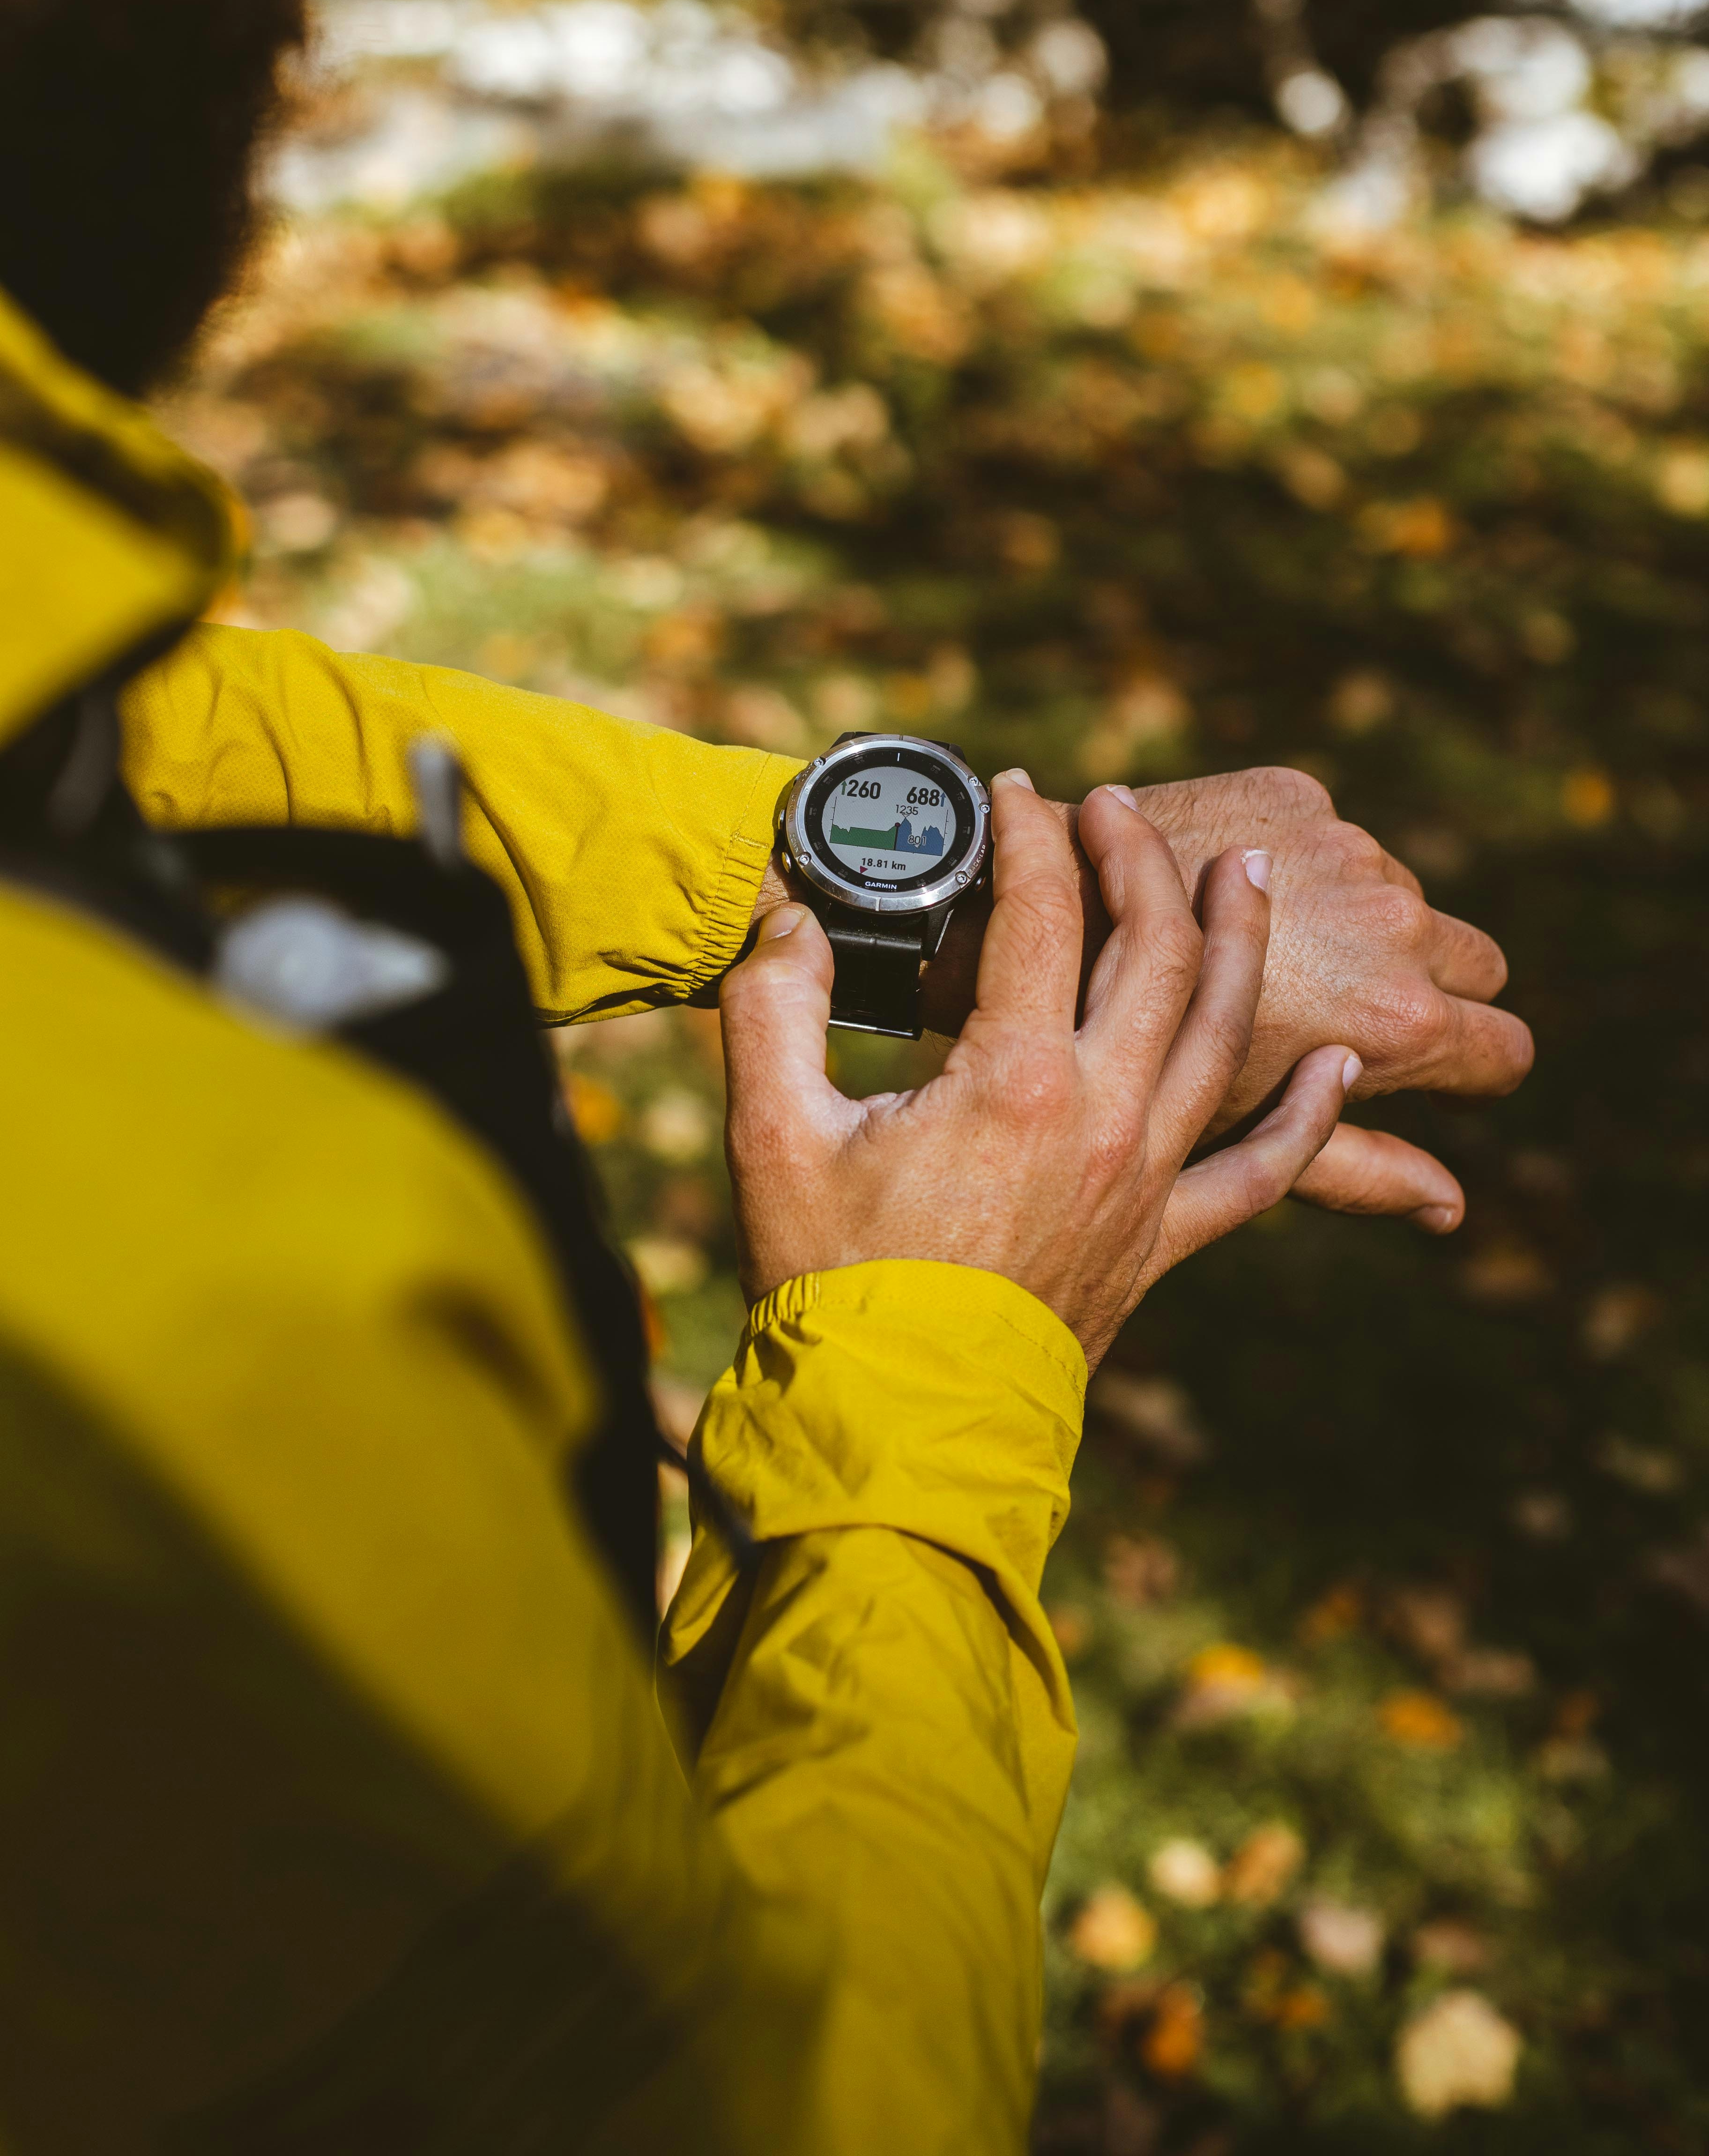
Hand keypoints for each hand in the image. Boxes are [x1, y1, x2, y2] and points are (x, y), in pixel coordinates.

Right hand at [753, 763, 1529, 1236]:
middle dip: (1140, 859)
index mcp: (1013, 1076)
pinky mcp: (1162, 1241)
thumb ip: (773, 1006)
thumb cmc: (829, 1284)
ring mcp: (1146, 1179)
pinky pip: (1264, 1174)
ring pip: (1223, 1033)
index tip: (1012, 790)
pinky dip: (1313, 1120)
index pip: (1038, 912)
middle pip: (1153, 949)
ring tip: (1251, 870)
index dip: (1025, 834)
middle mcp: (1102, 1114)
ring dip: (1240, 941)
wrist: (895, 1427)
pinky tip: (1347, 1070)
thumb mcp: (772, 1131)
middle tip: (1118, 807)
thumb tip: (785, 918)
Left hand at [1118, 766, 1530, 1229]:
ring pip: (1401, 892)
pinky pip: (1331, 830)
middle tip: (1354, 1007)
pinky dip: (1298, 857)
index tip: (1430, 1071)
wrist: (1036, 927)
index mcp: (1396, 1021)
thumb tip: (1452, 1210)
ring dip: (1358, 918)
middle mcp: (1392, 925)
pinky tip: (1222, 886)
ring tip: (1271, 947)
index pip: (1502, 1050)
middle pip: (1475, 961)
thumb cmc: (1125, 1069)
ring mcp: (1346, 850)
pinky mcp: (1293, 790)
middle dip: (1435, 984)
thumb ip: (1359, 1170)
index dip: (1472, 1068)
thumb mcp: (1241, 1141)